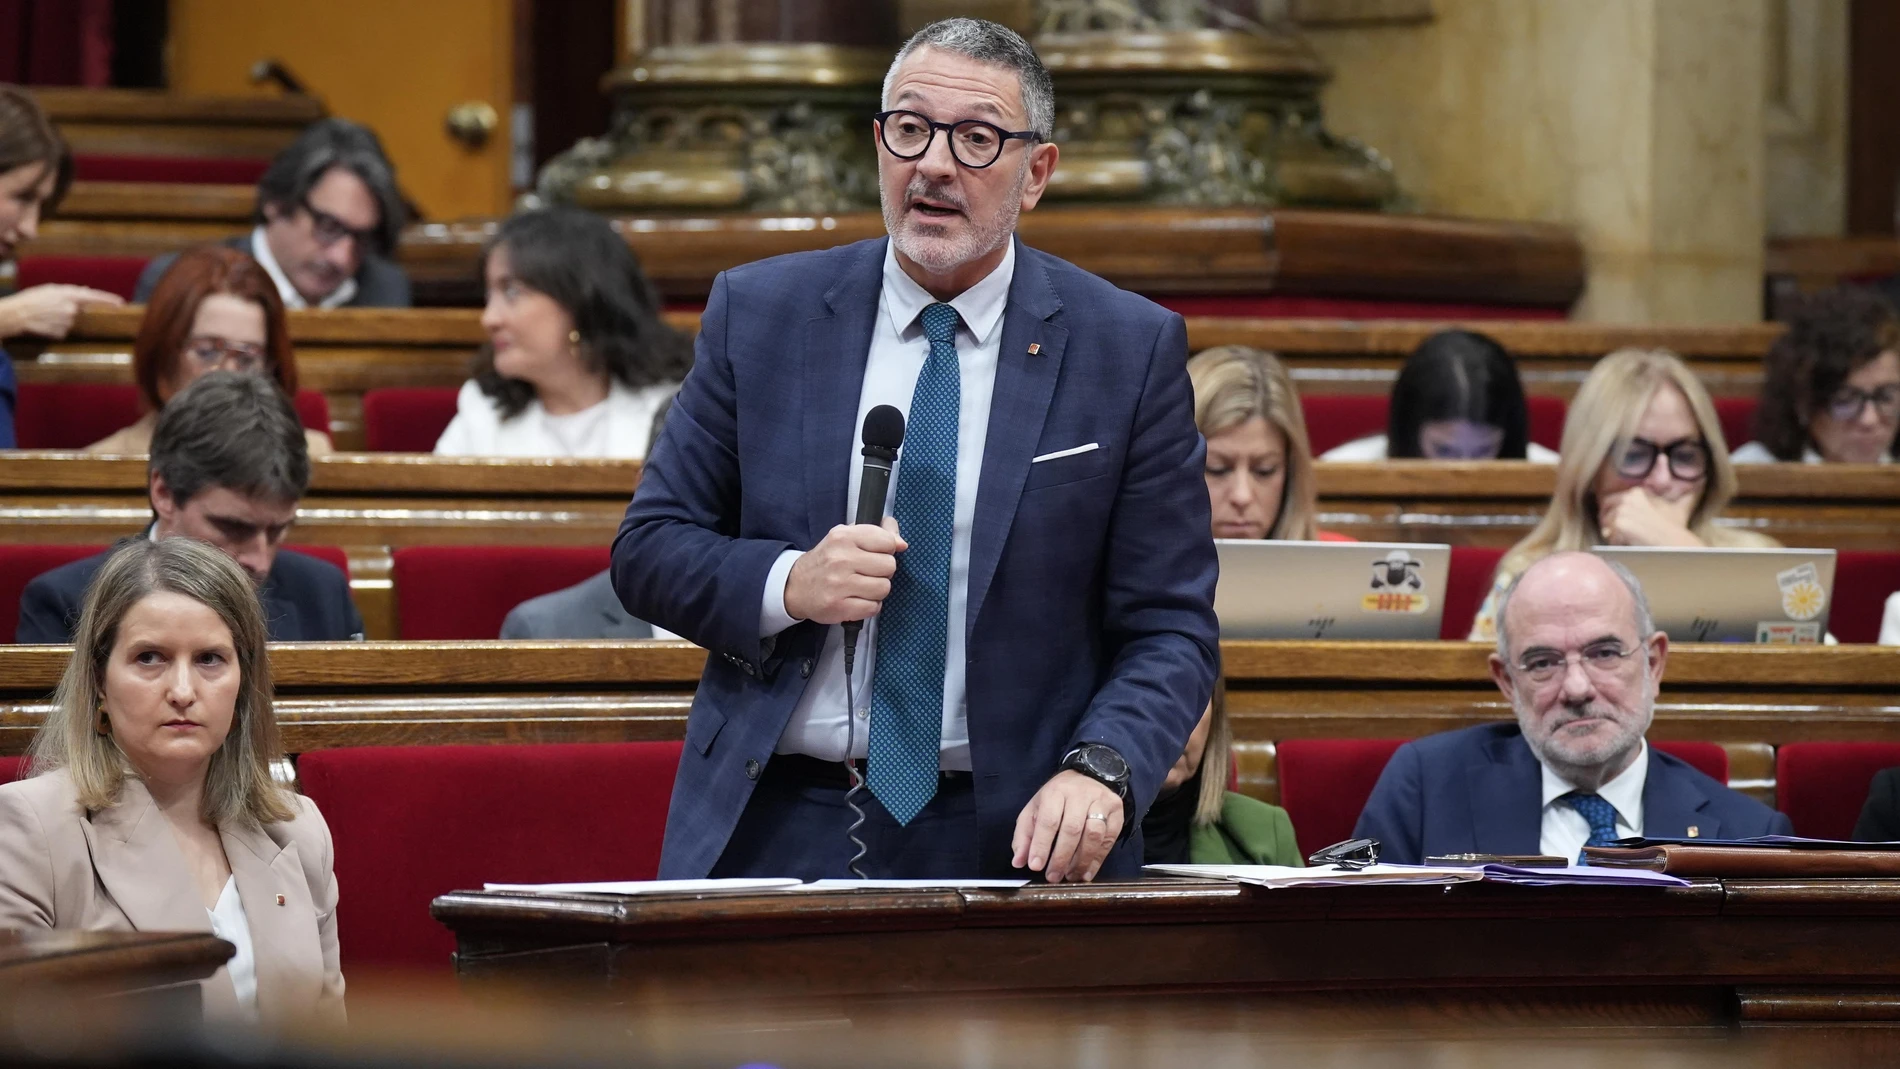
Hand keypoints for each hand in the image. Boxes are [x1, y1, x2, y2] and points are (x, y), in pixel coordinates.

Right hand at [0, 284, 124, 339]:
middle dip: (67, 308)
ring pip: (70, 320)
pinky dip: (56, 326)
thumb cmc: (31, 299)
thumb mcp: (50, 290)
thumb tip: (86, 292)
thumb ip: (70, 292)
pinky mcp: (62, 333)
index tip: (121, 302)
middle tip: (50, 306)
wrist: (16, 315)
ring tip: (45, 314)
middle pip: (78, 310)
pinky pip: (63, 329)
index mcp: (69, 295)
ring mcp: (68, 323)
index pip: (94, 297)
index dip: (109, 300)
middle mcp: (72, 309)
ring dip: (60, 317)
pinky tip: (45, 323)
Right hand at [782, 516, 907, 624]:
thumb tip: (902, 543)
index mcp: (844, 537)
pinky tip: (857, 599)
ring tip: (862, 587)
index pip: (887, 541)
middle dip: (883, 571)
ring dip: (877, 590)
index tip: (875, 554)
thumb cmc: (826, 560)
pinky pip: (874, 607)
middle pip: (889, 566)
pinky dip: (870, 606)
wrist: (795, 586)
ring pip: (884, 588)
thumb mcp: (846, 537)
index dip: (887, 550)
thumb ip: (877, 534)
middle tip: (867, 572)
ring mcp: (839, 584)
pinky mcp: (839, 607)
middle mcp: (841, 559)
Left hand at [1011, 770, 1124, 882]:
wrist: (1088, 777)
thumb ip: (1024, 836)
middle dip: (1061, 857)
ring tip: (1070, 876)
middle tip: (1053, 877)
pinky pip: (1109, 839)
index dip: (1042, 845)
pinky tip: (1086, 873)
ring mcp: (1102, 802)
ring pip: (1094, 835)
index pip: (1049, 820)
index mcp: (1056, 791)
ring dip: (1081, 861)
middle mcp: (1081, 794)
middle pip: (1073, 829)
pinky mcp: (1117, 812)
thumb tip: (1018, 862)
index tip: (1035, 866)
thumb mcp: (1034, 810)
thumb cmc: (1056, 799)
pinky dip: (1097, 860)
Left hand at [1599, 487, 1702, 547]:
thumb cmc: (1674, 527)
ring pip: (1607, 525)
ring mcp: (1623, 510)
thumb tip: (1698, 482)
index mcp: (1636, 492)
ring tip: (1628, 540)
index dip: (1611, 514)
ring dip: (1613, 535)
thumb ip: (1680, 495)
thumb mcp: (1674, 507)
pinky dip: (1616, 542)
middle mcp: (1627, 498)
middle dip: (1610, 524)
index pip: (1610, 502)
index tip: (1617, 524)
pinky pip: (1610, 535)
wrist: (1675, 542)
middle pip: (1606, 513)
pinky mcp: (1620, 524)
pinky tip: (1630, 544)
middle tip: (1620, 534)